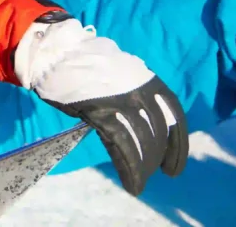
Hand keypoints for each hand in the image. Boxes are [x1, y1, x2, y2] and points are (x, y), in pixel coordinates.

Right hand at [15, 17, 187, 195]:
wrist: (57, 53)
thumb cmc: (85, 63)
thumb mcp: (120, 74)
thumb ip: (133, 94)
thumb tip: (142, 119)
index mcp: (146, 80)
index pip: (174, 115)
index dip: (178, 145)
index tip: (174, 167)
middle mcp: (140, 90)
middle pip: (158, 132)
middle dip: (157, 157)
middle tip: (153, 173)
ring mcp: (121, 101)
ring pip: (143, 142)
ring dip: (144, 167)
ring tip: (139, 181)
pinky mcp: (103, 113)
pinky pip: (123, 147)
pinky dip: (130, 169)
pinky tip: (132, 183)